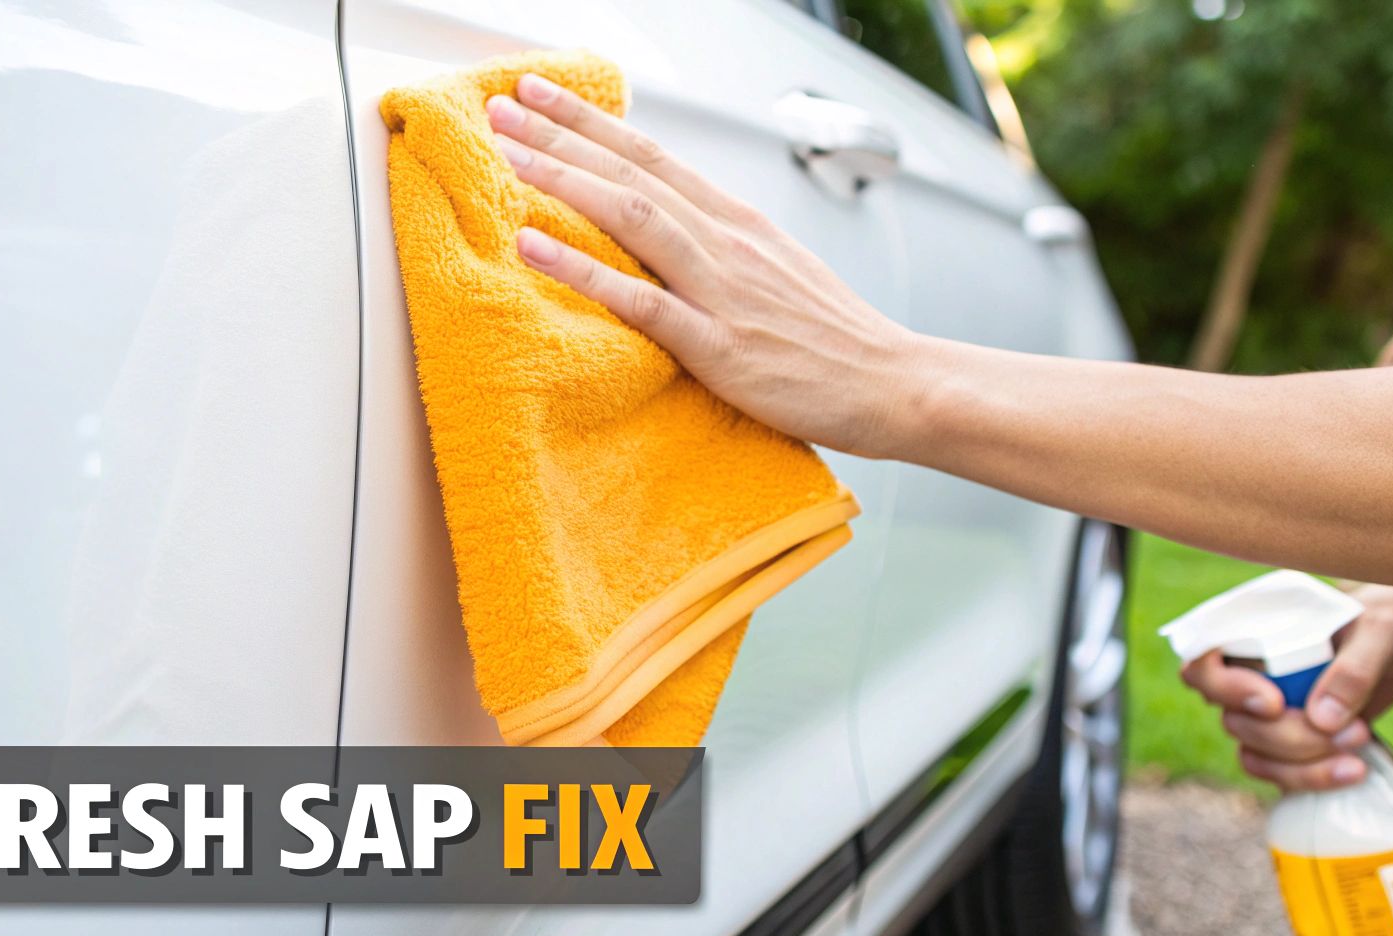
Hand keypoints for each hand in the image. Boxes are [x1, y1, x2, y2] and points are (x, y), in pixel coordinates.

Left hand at [484, 75, 928, 456]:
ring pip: (630, 217)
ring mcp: (722, 291)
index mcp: (739, 223)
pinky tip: (532, 245)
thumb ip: (721, 248)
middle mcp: (727, 242)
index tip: (539, 94)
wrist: (894, 384)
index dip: (591, 121)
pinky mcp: (718, 346)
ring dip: (562, 181)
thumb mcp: (777, 273)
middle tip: (498, 107)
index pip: (653, 155)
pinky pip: (639, 300)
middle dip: (559, 135)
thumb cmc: (835, 340)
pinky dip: (581, 268)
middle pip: (631, 172)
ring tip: (504, 156)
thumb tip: (669, 231)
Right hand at [1179, 584, 1392, 790]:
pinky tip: (1353, 769)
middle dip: (1291, 736)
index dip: (1224, 688)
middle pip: (1235, 719)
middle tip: (1353, 730)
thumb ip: (1354, 667)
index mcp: (1251, 632)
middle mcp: (1246, 674)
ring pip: (1253, 752)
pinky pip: (1277, 773)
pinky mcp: (1285, 743)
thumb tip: (1322, 718)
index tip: (1274, 704)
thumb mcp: (1383, 630)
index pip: (1202, 661)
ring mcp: (1261, 712)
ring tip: (1361, 743)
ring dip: (1303, 763)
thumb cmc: (1383, 620)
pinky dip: (1311, 778)